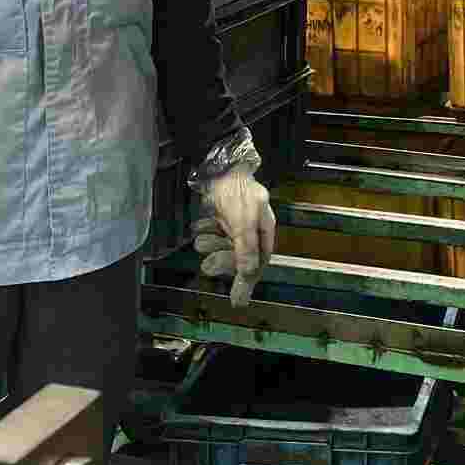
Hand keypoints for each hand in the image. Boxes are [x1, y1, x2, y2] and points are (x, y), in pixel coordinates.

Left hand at [195, 166, 276, 306]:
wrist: (218, 165)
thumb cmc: (236, 192)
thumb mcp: (244, 221)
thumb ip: (246, 247)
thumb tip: (250, 274)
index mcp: (263, 230)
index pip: (258, 263)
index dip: (247, 279)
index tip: (237, 299)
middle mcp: (249, 230)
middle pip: (237, 258)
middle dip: (222, 260)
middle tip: (209, 264)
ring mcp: (232, 225)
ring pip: (220, 247)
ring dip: (210, 243)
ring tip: (204, 233)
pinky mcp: (217, 220)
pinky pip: (209, 234)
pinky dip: (203, 230)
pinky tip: (201, 223)